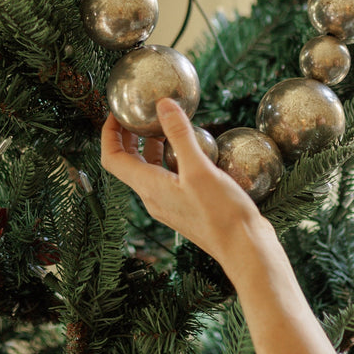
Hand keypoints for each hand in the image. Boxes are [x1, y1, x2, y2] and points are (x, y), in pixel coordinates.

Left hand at [100, 98, 277, 285]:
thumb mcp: (200, 168)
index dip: (109, 133)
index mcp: (148, 188)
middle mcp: (152, 197)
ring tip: (162, 123)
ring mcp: (168, 203)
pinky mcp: (184, 206)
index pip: (112, 158)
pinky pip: (167, 177)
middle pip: (128, 163)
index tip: (117, 113)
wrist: (244, 248)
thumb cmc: (222, 213)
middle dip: (128, 136)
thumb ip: (180, 135)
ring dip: (150, 146)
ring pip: (149, 170)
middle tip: (137, 113)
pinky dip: (169, 158)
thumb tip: (163, 105)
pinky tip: (188, 147)